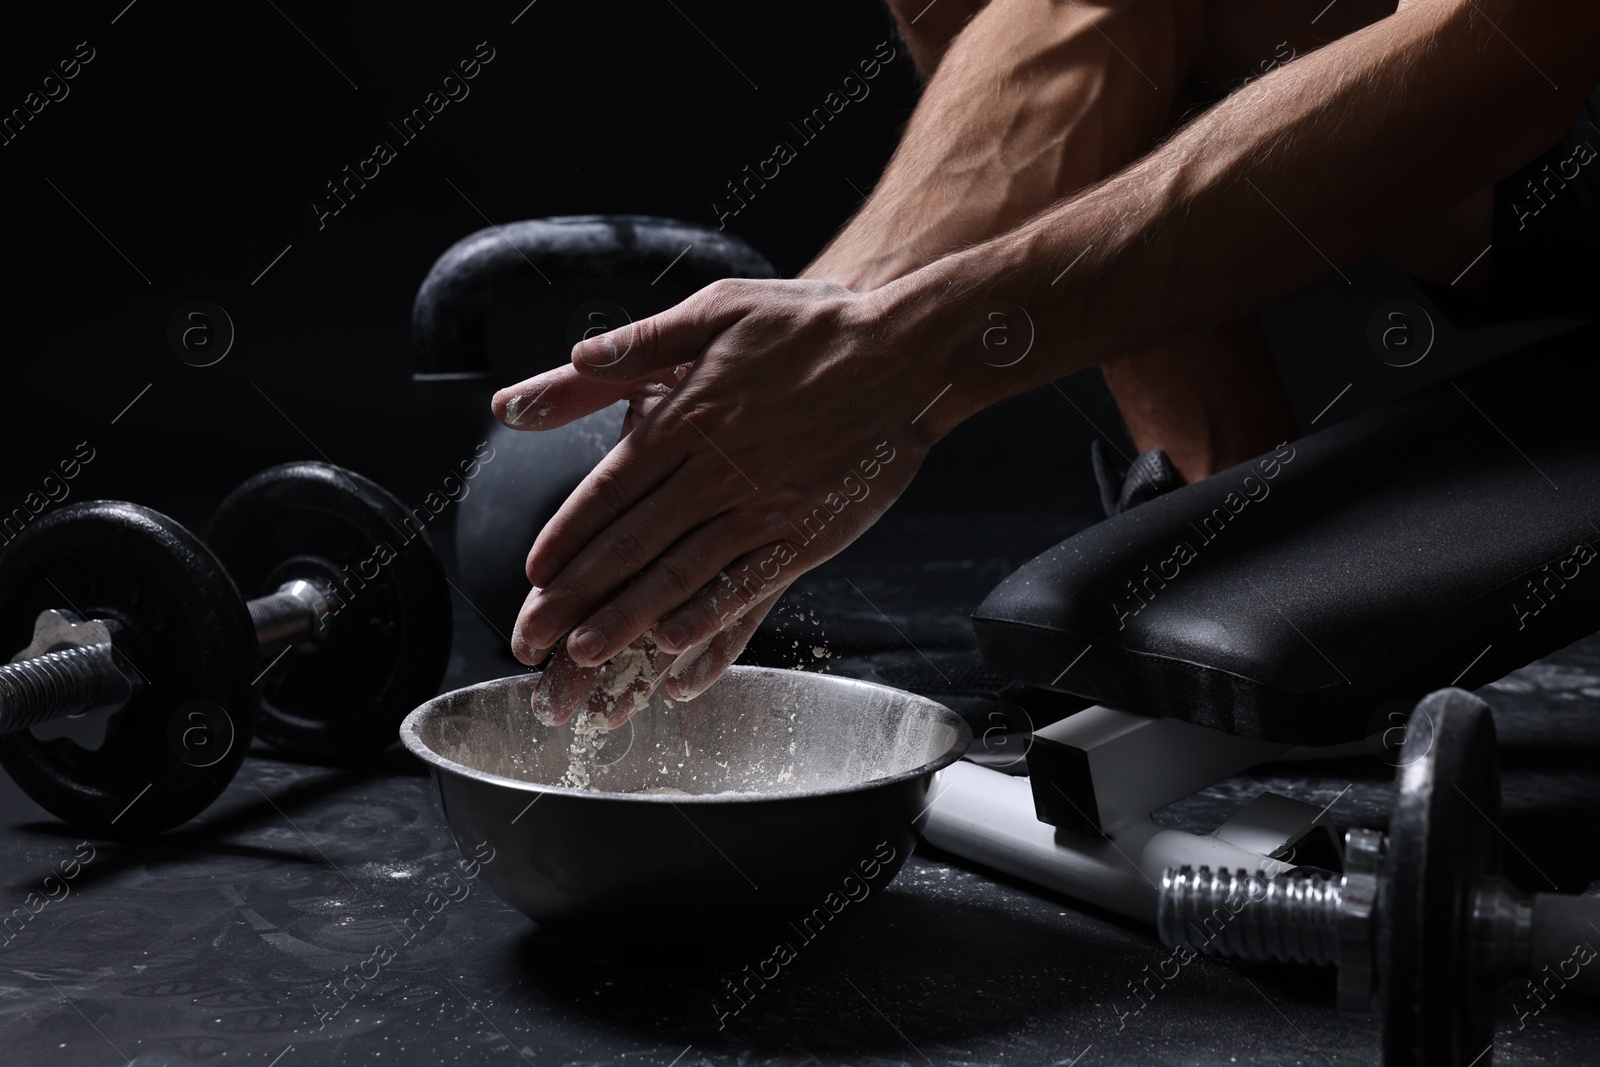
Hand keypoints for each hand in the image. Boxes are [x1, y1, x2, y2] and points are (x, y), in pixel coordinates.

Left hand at [495, 277, 952, 725]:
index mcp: (685, 418)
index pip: (606, 491)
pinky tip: (675, 645)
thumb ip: (635, 344)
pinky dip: (708, 620)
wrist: (903, 353)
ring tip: (586, 656)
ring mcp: (762, 510)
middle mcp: (716, 472)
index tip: (534, 576)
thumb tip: (573, 358)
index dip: (565, 538)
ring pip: (680, 574)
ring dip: (628, 619)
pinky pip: (748, 588)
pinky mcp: (806, 536)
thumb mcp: (714, 311)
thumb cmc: (808, 328)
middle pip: (631, 544)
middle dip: (576, 597)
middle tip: (535, 639)